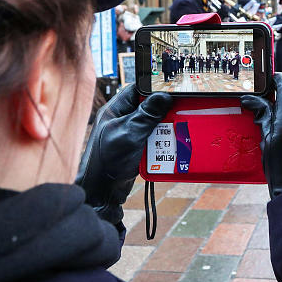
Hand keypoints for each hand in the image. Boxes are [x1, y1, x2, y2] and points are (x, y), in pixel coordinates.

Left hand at [76, 85, 172, 225]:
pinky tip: (171, 145)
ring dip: (165, 128)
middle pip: (149, 107)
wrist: (102, 193)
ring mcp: (130, 134)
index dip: (154, 88)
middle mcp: (123, 119)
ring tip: (177, 130)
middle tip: (179, 113)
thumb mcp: (130, 133)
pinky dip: (163, 142)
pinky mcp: (137, 147)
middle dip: (164, 111)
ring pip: (154, 124)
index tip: (172, 90)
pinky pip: (154, 140)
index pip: (137, 89)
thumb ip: (146, 114)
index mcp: (115, 110)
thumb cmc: (106, 161)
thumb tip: (163, 96)